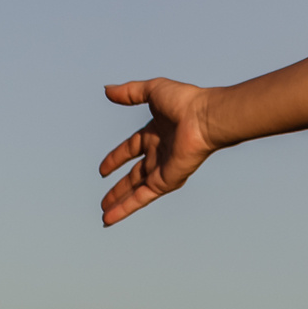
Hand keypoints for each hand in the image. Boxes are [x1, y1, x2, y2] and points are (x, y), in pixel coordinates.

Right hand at [99, 78, 218, 226]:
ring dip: (120, 203)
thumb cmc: (186, 102)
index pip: (131, 148)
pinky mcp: (165, 181)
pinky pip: (142, 197)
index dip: (116, 158)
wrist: (205, 119)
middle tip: (105, 201)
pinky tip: (111, 218)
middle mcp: (159, 152)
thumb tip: (107, 90)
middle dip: (119, 188)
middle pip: (134, 175)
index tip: (103, 169)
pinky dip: (126, 208)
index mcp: (156, 132)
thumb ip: (130, 92)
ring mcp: (163, 168)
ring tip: (105, 216)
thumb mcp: (153, 91)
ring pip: (136, 190)